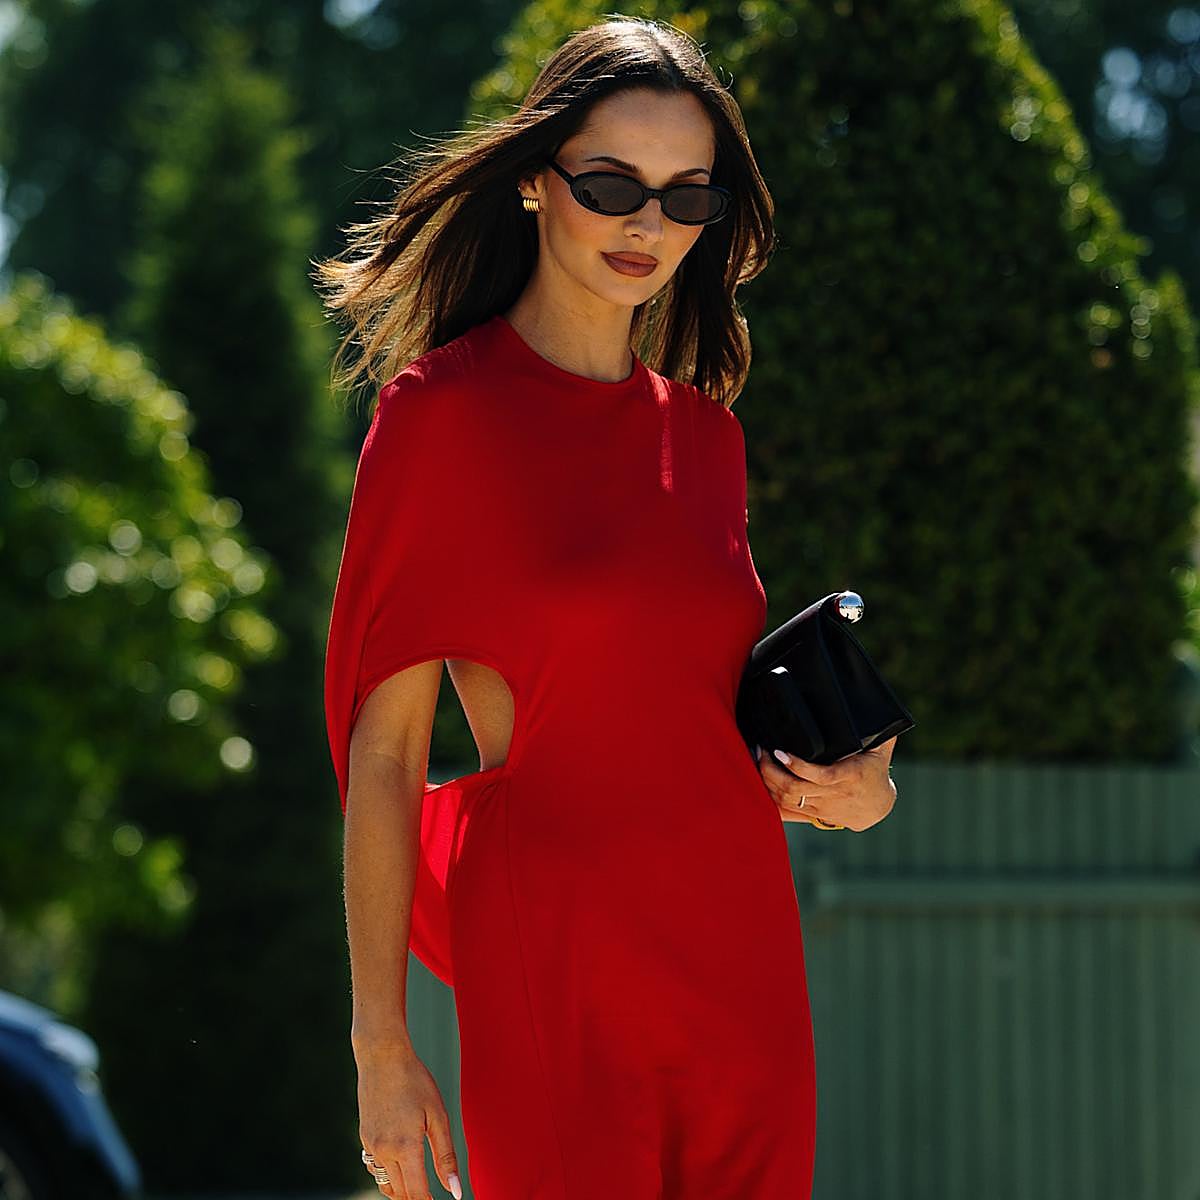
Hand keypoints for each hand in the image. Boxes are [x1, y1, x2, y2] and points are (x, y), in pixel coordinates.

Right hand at [355, 1041, 462, 1198]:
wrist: (382, 1057)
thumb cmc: (414, 1080)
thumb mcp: (437, 1116)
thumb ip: (445, 1156)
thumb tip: (455, 1190)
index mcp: (404, 1147)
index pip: (416, 1193)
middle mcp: (383, 1151)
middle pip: (400, 1192)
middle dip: (416, 1198)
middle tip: (432, 1194)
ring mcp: (370, 1145)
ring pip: (386, 1183)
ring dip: (402, 1189)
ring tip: (419, 1184)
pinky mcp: (364, 1137)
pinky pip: (375, 1168)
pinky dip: (388, 1174)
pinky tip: (401, 1165)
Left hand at [753, 736, 897, 831]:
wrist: (877, 807)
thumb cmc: (874, 772)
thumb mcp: (881, 750)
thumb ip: (878, 731)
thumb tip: (876, 706)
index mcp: (850, 775)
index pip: (821, 775)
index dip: (797, 766)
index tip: (780, 751)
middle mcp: (834, 794)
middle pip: (795, 788)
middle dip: (772, 771)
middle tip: (762, 752)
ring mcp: (822, 806)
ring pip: (787, 800)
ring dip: (768, 781)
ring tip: (760, 761)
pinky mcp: (814, 814)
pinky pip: (786, 810)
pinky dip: (771, 797)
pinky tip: (762, 782)